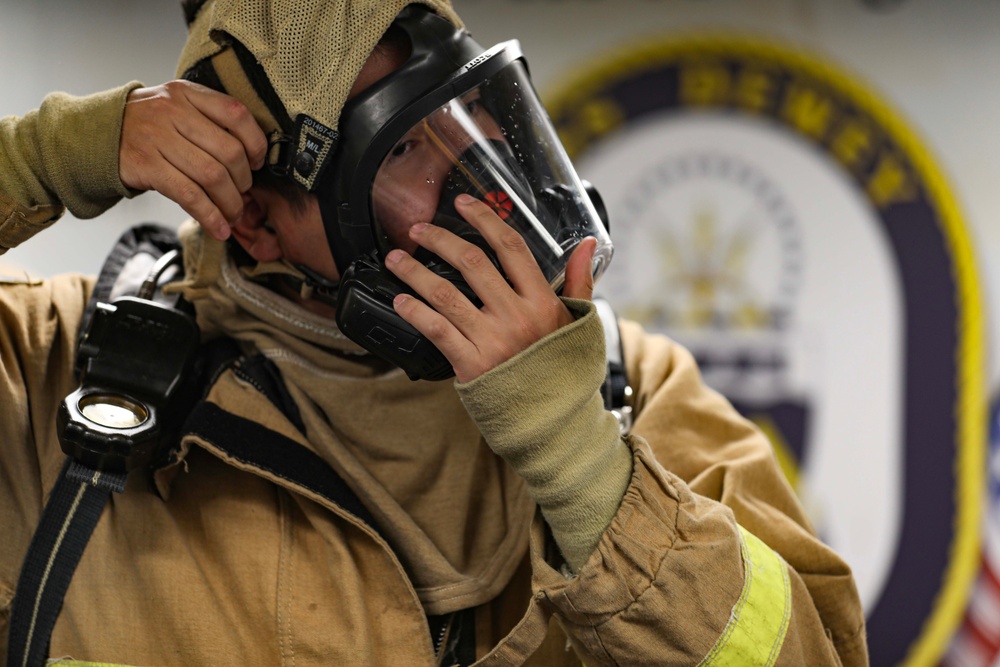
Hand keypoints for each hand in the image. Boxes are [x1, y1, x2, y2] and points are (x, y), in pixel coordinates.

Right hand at [119, 81, 267, 240]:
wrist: (92, 135)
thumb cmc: (144, 126)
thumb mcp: (174, 107)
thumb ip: (207, 121)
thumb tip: (250, 159)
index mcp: (186, 93)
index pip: (237, 113)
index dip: (256, 143)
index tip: (257, 163)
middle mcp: (173, 111)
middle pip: (229, 151)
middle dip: (244, 181)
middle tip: (242, 195)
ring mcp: (157, 137)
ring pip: (212, 176)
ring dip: (229, 203)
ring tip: (232, 215)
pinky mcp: (145, 165)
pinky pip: (189, 195)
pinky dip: (209, 215)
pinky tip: (218, 227)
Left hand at [385, 193, 596, 382]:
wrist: (554, 421)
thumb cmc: (564, 369)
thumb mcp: (578, 323)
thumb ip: (579, 281)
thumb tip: (585, 244)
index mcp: (542, 302)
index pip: (510, 248)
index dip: (485, 220)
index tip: (464, 204)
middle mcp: (516, 316)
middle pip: (471, 263)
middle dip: (440, 240)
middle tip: (418, 229)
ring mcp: (491, 340)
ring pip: (445, 294)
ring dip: (415, 272)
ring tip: (395, 260)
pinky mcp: (471, 365)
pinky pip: (436, 330)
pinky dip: (415, 312)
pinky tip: (400, 300)